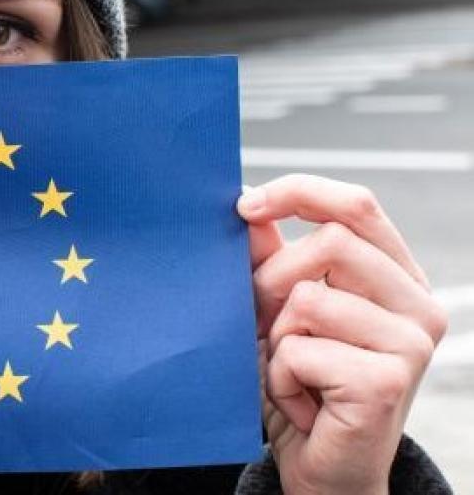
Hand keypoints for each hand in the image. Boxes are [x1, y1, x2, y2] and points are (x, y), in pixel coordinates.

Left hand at [238, 174, 447, 494]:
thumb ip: (271, 256)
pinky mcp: (387, 380)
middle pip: (330, 242)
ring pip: (308, 298)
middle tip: (264, 325)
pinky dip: (280, 378)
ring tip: (292, 370)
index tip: (243, 206)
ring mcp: (411, 343)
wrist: (322, 468)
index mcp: (396, 275)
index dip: (296, 192)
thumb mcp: (281, 310)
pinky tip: (302, 402)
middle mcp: (417, 303)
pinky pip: (301, 351)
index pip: (356, 204)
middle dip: (273, 280)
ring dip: (277, 339)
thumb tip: (247, 201)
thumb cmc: (302, 384)